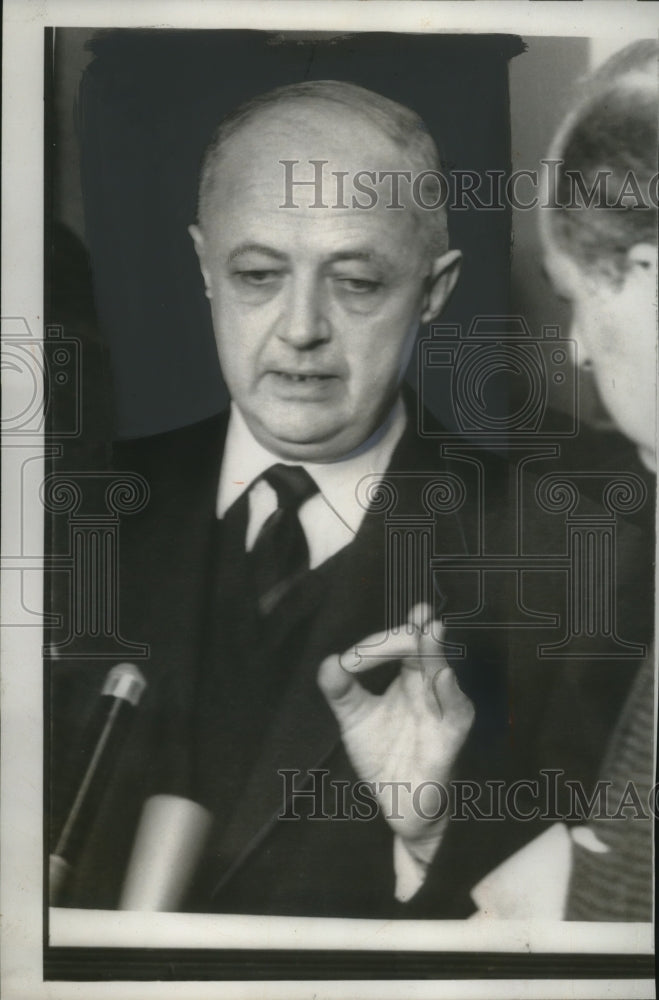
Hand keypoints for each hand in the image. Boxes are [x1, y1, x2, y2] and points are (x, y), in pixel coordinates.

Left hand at [317, 603, 473, 859]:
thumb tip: (329, 661)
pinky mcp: (451, 739)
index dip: (383, 640)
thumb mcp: (355, 717)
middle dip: (417, 633)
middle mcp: (430, 688)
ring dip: (437, 654)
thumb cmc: (383, 754)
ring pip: (443, 675)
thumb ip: (341, 690)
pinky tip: (443, 677)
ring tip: (430, 632)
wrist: (398, 803)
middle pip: (426, 651)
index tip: (353, 656)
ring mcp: (443, 711)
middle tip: (417, 614)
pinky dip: (451, 695)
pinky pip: (456, 713)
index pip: (402, 645)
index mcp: (409, 677)